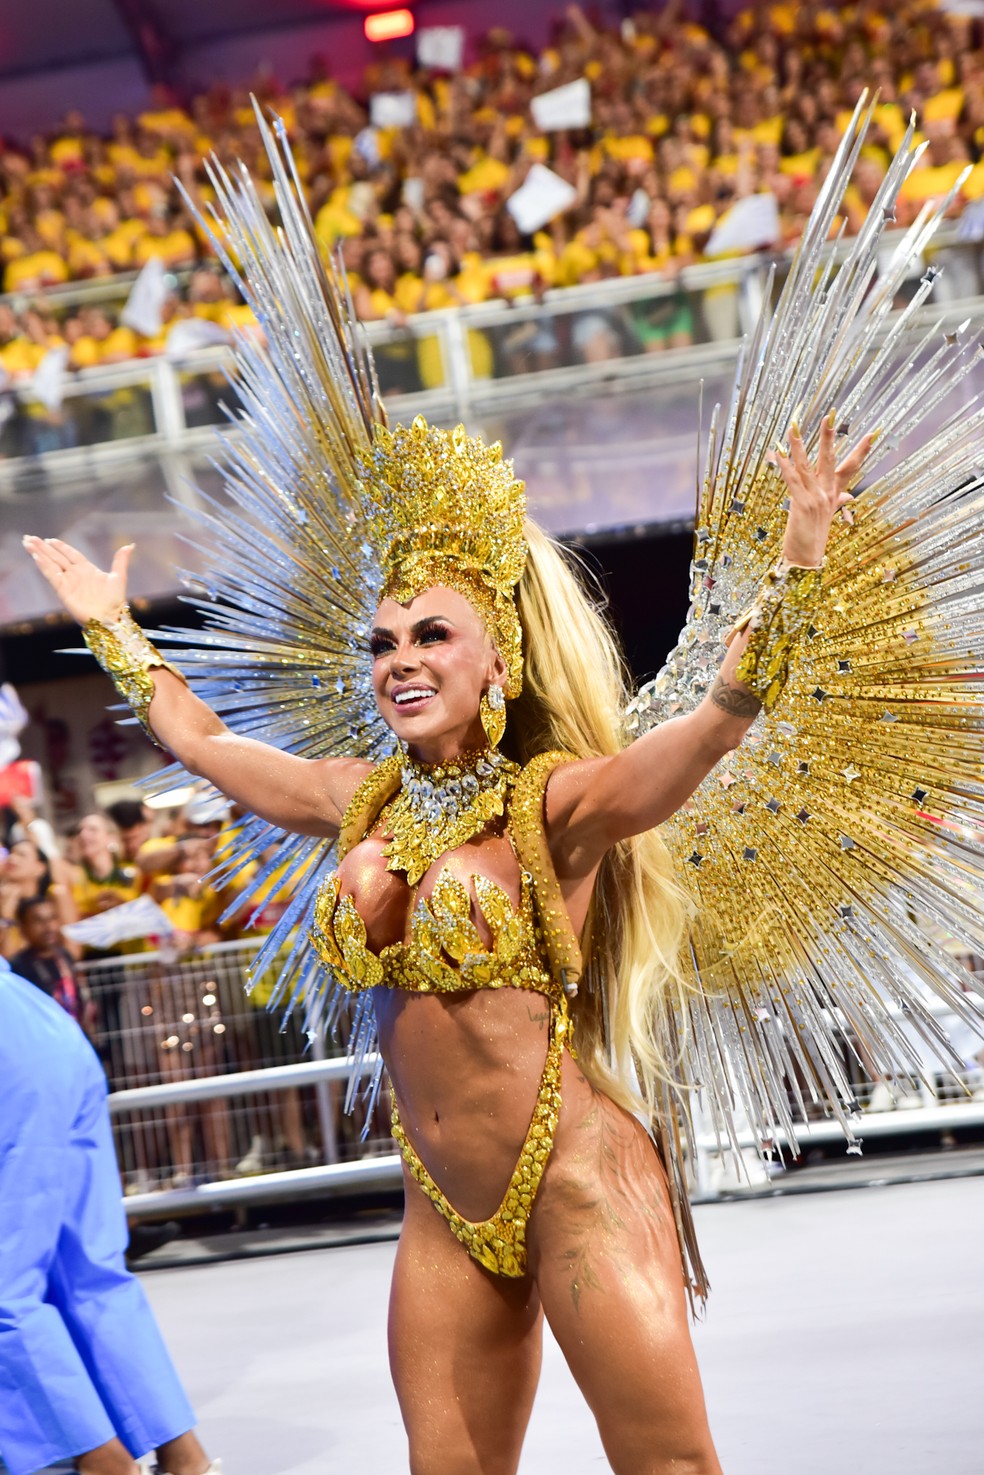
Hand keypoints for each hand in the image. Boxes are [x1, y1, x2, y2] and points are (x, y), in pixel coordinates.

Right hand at [23, 537, 132, 625]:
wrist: (110, 618)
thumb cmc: (115, 601)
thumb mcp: (119, 577)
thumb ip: (120, 560)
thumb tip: (130, 545)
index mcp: (87, 569)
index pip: (70, 554)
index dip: (60, 547)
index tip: (50, 539)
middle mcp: (75, 575)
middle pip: (56, 557)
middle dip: (43, 547)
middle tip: (30, 537)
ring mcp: (68, 582)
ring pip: (51, 564)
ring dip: (39, 553)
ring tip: (27, 543)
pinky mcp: (63, 591)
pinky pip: (51, 575)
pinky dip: (43, 566)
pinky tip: (36, 556)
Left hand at [776, 411, 873, 567]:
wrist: (807, 560)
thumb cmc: (813, 538)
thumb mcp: (827, 517)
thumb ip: (837, 502)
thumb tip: (849, 495)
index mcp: (834, 494)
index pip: (851, 467)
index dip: (862, 450)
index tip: (873, 432)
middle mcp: (827, 494)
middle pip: (831, 460)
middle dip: (829, 437)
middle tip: (830, 415)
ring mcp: (816, 498)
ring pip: (807, 466)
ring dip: (799, 445)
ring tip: (794, 426)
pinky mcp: (802, 504)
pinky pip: (792, 480)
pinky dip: (784, 466)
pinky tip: (777, 453)